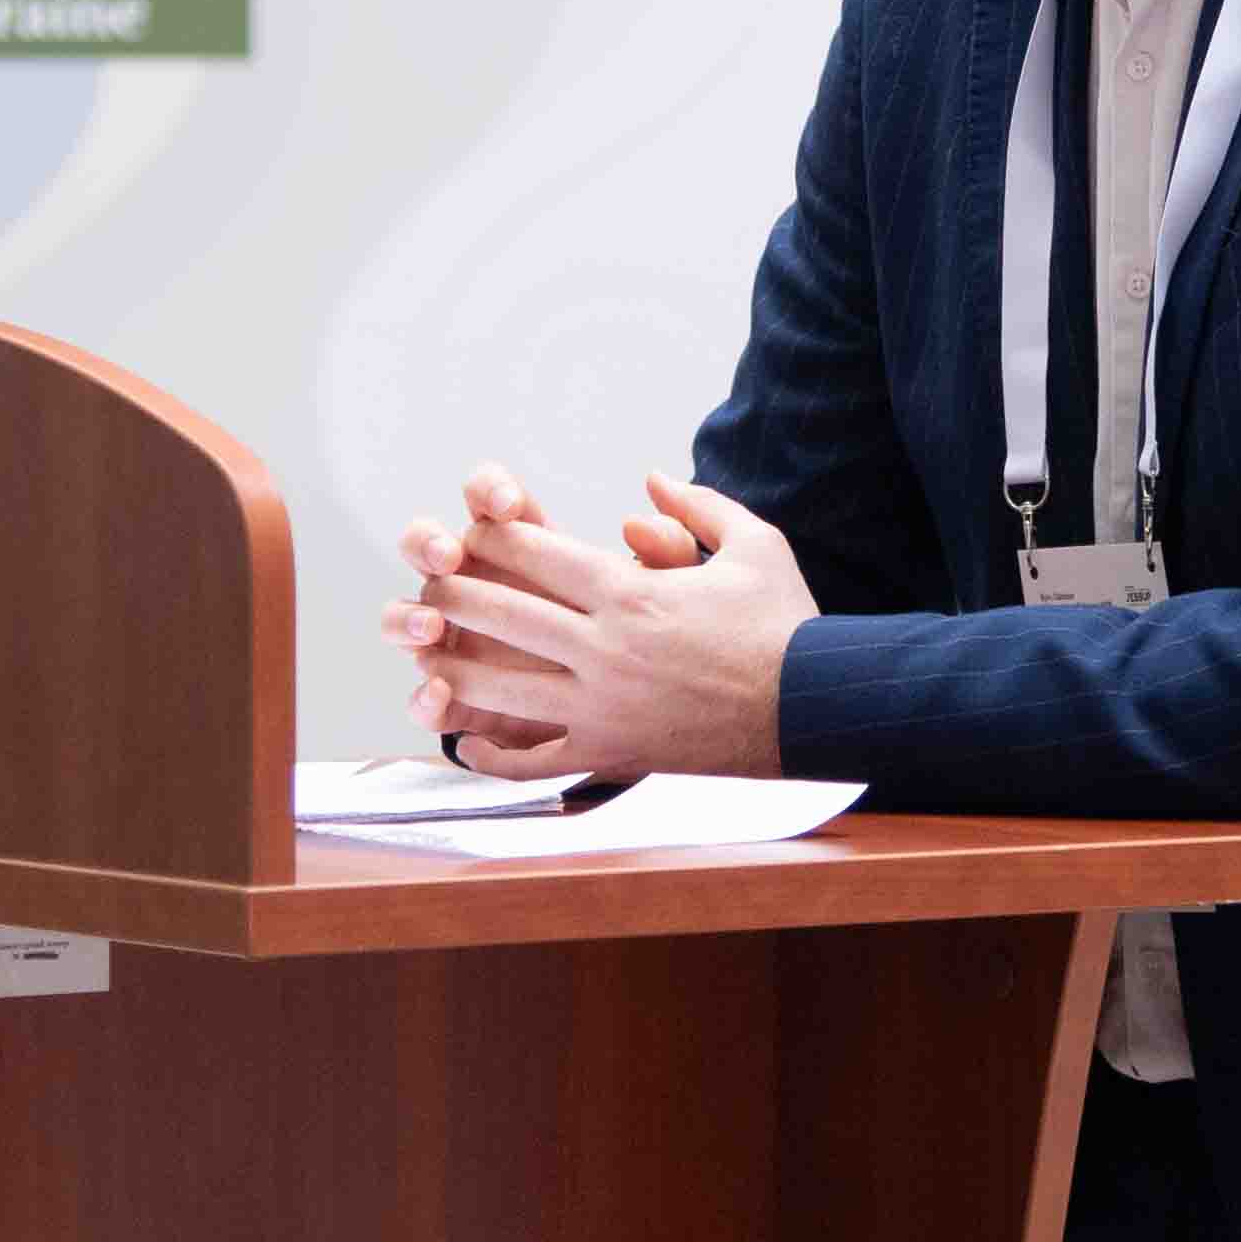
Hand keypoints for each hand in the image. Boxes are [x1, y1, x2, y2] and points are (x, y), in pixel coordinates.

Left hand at [377, 461, 813, 780]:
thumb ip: (698, 507)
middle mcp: (607, 650)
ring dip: (457, 669)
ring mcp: (604, 708)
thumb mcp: (756, 543)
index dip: (494, 537)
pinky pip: (537, 760)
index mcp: (633, 594)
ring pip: (505, 690)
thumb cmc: (787, 624)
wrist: (816, 708)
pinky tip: (467, 743)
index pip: (539, 555)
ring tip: (424, 656)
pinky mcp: (612, 754)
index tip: (468, 527)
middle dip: (456, 594)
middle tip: (425, 582)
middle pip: (506, 615)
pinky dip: (496, 755)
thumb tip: (652, 481)